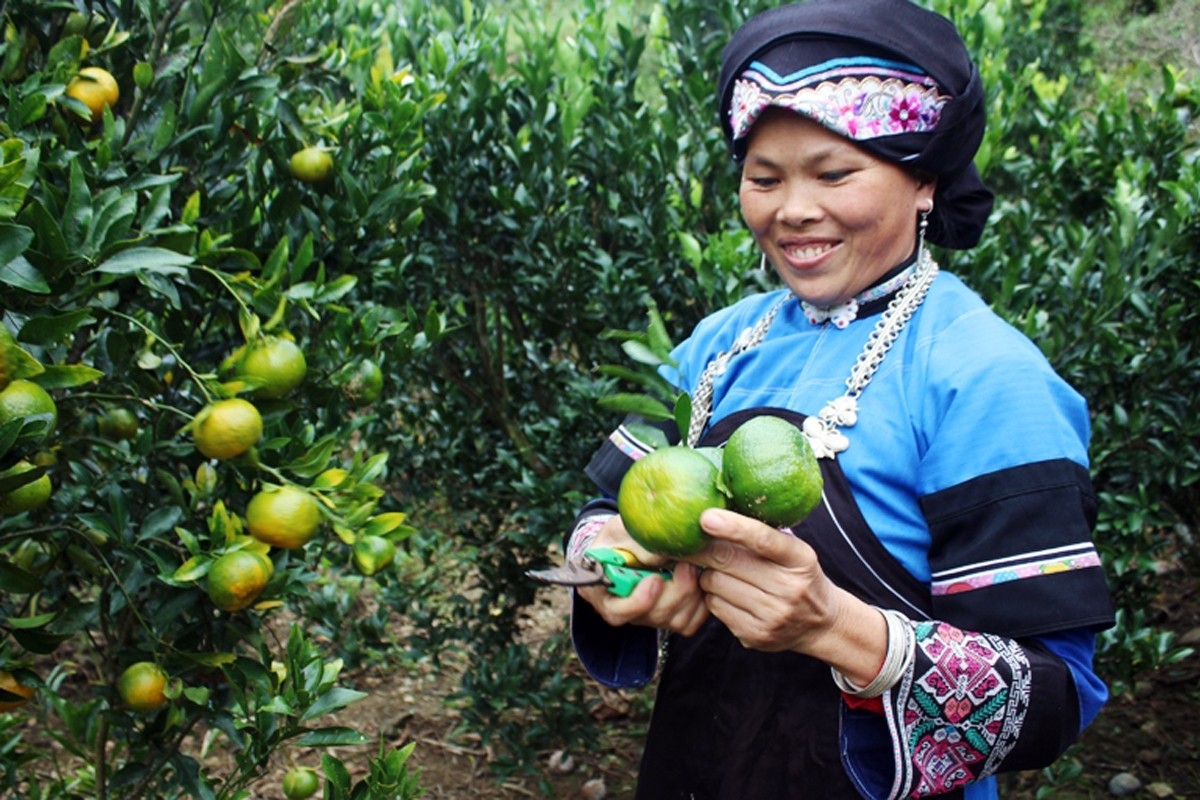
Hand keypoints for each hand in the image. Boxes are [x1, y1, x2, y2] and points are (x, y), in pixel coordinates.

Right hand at [576, 515, 709, 635]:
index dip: (639, 601)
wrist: (629, 544)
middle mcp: (625, 611)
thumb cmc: (616, 539)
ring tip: (694, 566)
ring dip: (691, 594)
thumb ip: (636, 543)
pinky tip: (699, 580)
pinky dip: (700, 602)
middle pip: (653, 616)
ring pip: (675, 620)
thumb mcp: (619, 531)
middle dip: (675, 592)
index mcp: (603, 592)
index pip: (617, 611)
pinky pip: (690, 621)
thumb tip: (660, 556)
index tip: (655, 579)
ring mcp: (648, 617)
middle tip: (686, 565)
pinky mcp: (669, 617)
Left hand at [688, 508, 885, 684]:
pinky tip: (728, 594)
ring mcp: (772, 615)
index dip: (733, 526)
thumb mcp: (793, 551)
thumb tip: (715, 513)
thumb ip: (762, 534)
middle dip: (702, 548)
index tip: (706, 517)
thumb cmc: (797, 575)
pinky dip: (713, 597)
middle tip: (689, 540)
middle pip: (728, 561)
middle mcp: (789, 588)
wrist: (820, 623)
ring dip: (709, 574)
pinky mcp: (755, 635)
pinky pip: (715, 607)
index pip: (764, 539)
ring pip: (715, 584)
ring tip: (721, 572)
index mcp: (800, 559)